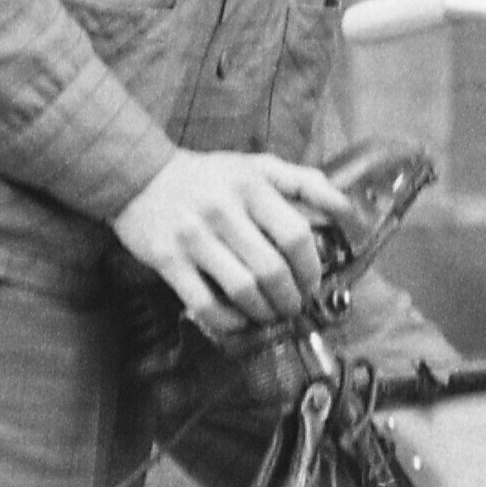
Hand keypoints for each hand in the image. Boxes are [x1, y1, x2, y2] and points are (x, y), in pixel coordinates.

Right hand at [110, 149, 365, 338]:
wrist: (140, 177)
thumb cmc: (209, 176)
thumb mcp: (257, 166)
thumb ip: (303, 182)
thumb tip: (345, 207)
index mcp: (252, 186)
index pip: (295, 235)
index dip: (311, 267)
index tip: (314, 282)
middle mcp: (224, 211)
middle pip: (271, 269)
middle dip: (291, 297)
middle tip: (295, 305)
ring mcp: (194, 238)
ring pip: (242, 290)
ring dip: (265, 312)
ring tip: (272, 315)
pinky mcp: (167, 261)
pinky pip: (205, 303)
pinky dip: (229, 320)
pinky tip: (240, 321)